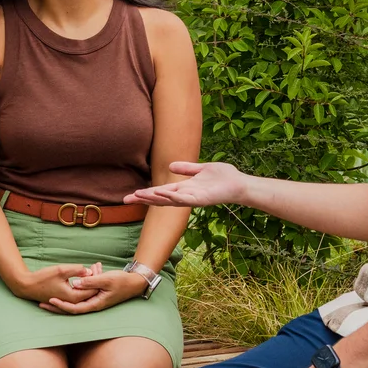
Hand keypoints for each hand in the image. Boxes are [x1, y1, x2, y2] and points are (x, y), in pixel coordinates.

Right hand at [11, 263, 96, 305]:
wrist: (27, 286)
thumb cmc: (43, 278)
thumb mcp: (61, 270)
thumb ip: (77, 270)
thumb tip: (90, 271)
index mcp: (74, 297)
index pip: (93, 289)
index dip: (97, 277)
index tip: (98, 266)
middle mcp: (73, 302)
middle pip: (90, 292)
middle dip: (95, 279)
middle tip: (98, 265)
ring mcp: (68, 302)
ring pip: (84, 292)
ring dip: (89, 282)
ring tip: (93, 269)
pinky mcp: (65, 300)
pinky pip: (78, 293)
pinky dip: (82, 285)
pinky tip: (83, 275)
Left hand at [40, 265, 147, 314]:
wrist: (135, 282)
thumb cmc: (121, 281)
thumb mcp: (106, 280)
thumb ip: (90, 282)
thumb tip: (75, 284)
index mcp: (95, 304)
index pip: (74, 308)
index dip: (61, 305)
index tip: (50, 300)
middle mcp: (93, 304)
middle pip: (71, 307)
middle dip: (57, 305)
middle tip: (41, 303)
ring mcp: (94, 299)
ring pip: (75, 299)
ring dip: (65, 294)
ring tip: (50, 291)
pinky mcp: (95, 293)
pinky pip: (82, 292)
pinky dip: (76, 285)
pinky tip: (69, 281)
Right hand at [127, 160, 249, 207]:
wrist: (239, 183)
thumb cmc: (223, 177)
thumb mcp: (201, 169)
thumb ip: (186, 168)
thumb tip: (170, 166)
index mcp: (184, 188)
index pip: (161, 192)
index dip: (147, 193)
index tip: (132, 194)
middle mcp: (186, 195)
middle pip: (161, 198)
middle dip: (145, 198)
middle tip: (127, 199)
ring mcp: (193, 199)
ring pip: (170, 200)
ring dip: (156, 198)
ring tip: (141, 195)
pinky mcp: (202, 200)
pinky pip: (185, 200)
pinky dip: (174, 198)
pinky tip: (163, 195)